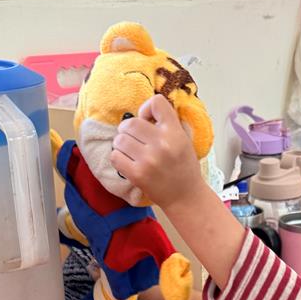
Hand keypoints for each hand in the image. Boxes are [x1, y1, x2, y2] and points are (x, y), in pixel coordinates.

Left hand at [111, 94, 204, 210]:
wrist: (185, 197)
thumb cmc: (183, 167)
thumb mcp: (183, 140)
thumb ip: (167, 124)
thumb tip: (142, 113)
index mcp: (175, 132)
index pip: (156, 102)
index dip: (147, 109)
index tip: (148, 121)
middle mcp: (162, 144)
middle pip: (130, 123)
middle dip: (128, 130)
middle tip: (134, 139)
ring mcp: (148, 160)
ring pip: (119, 139)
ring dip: (121, 144)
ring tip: (131, 152)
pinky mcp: (137, 174)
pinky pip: (115, 156)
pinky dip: (118, 158)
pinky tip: (127, 162)